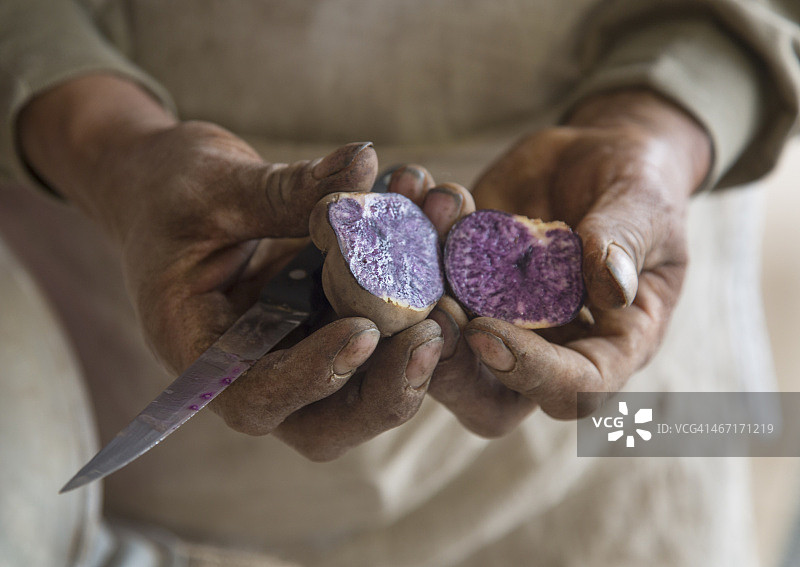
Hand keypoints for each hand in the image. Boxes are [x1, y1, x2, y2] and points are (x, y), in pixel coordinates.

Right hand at [18, 75, 443, 460]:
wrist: (164, 185)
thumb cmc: (165, 188)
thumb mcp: (211, 185)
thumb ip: (283, 188)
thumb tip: (364, 163)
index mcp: (201, 350)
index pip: (254, 397)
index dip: (311, 377)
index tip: (362, 333)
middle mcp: (257, 364)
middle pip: (328, 418)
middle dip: (386, 386)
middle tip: (434, 331)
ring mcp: (301, 345)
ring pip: (370, 378)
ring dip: (417, 334)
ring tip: (449, 268)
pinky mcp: (332, 316)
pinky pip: (384, 321)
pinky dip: (416, 284)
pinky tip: (437, 221)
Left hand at [423, 89, 711, 434]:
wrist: (595, 157)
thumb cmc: (639, 188)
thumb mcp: (645, 207)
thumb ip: (626, 242)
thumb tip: (611, 286)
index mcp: (606, 347)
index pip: (573, 390)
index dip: (529, 373)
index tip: (487, 330)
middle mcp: (543, 345)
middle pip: (489, 394)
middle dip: (450, 365)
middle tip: (431, 309)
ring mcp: (494, 315)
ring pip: (442, 339)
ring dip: (418, 293)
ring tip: (421, 224)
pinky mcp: (461, 278)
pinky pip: (426, 275)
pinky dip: (415, 234)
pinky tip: (415, 187)